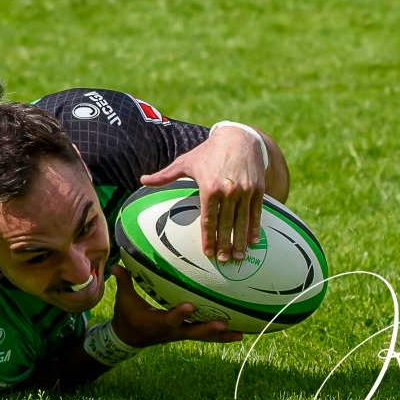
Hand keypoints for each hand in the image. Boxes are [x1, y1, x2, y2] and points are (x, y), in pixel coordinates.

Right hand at [109, 265, 241, 347]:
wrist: (129, 338)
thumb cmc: (127, 316)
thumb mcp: (124, 300)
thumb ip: (124, 282)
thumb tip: (116, 264)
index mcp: (158, 322)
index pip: (170, 318)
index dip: (180, 313)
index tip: (190, 306)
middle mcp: (172, 330)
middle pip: (193, 332)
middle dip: (208, 329)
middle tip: (222, 324)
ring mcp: (180, 333)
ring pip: (203, 336)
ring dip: (221, 336)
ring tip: (239, 335)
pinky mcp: (185, 333)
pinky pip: (205, 336)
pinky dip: (220, 335)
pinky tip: (237, 333)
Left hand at [141, 125, 265, 263]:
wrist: (237, 138)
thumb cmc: (207, 152)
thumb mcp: (185, 162)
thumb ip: (165, 175)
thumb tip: (142, 180)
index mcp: (208, 187)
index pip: (208, 219)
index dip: (208, 238)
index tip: (207, 253)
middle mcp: (227, 191)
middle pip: (225, 224)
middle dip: (224, 244)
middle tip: (224, 261)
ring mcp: (244, 190)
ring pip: (241, 221)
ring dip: (240, 241)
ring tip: (239, 257)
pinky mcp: (258, 188)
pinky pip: (256, 212)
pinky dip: (254, 227)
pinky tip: (252, 241)